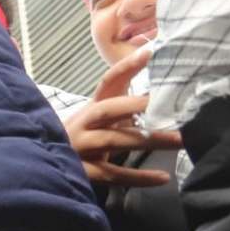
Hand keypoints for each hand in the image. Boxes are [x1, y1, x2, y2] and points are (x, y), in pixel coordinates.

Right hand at [64, 44, 183, 189]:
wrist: (48, 164)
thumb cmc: (87, 139)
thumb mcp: (102, 117)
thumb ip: (127, 103)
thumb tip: (162, 81)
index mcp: (91, 107)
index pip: (108, 82)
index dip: (127, 67)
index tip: (150, 52)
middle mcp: (82, 124)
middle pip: (107, 110)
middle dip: (136, 105)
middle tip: (169, 104)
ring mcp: (80, 148)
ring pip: (114, 141)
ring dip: (148, 140)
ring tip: (181, 141)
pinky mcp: (83, 172)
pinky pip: (113, 175)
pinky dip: (138, 178)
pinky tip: (162, 178)